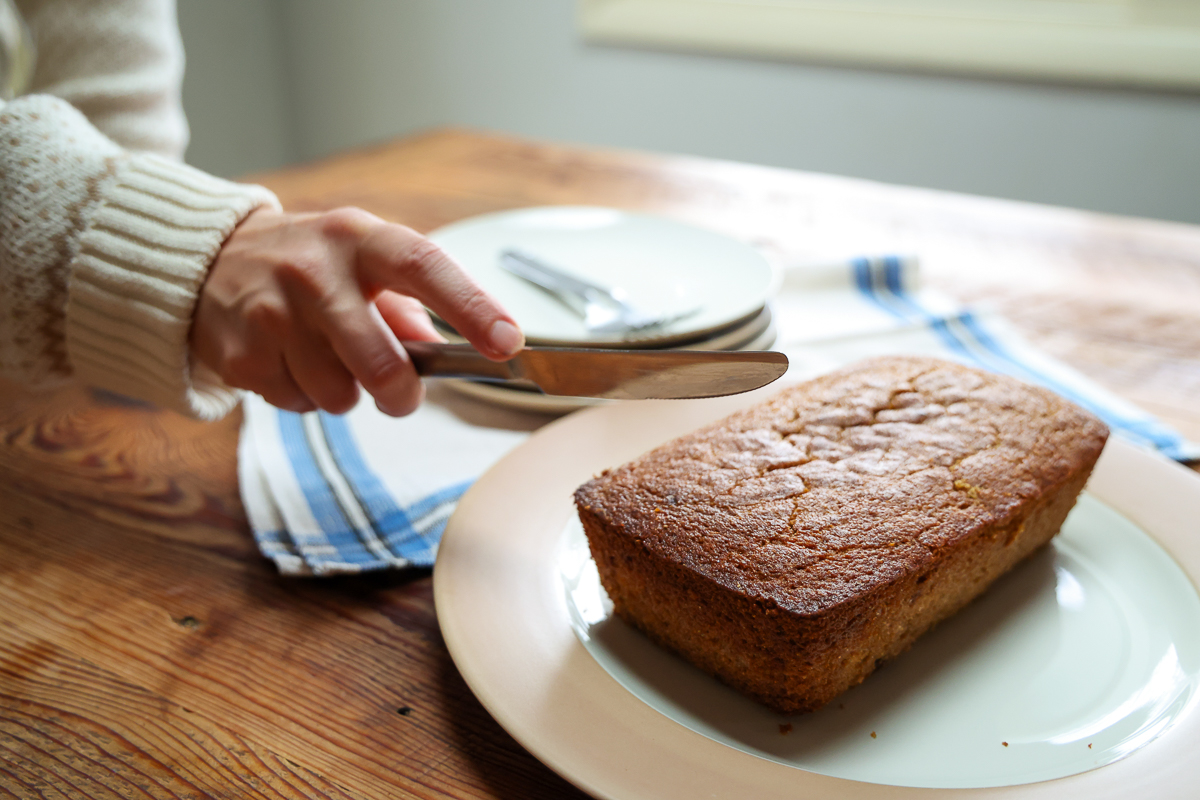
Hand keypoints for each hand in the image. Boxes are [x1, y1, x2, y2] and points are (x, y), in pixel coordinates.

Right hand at [191, 207, 523, 415]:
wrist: (208, 262)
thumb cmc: (311, 265)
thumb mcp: (364, 262)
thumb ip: (413, 307)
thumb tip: (454, 351)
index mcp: (360, 239)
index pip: (425, 267)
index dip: (472, 306)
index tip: (507, 342)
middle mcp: (314, 271)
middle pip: (381, 362)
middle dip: (401, 393)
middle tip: (400, 394)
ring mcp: (271, 312)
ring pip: (339, 396)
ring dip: (345, 392)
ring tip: (326, 358)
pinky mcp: (240, 353)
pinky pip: (299, 404)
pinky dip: (304, 396)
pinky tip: (289, 362)